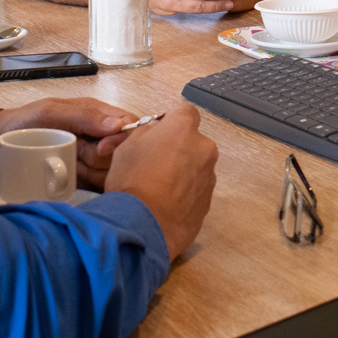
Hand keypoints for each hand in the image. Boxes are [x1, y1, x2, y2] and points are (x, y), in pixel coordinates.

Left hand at [0, 97, 130, 188]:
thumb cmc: (24, 124)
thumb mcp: (51, 113)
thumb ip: (85, 116)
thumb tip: (118, 126)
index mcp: (99, 115)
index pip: (131, 126)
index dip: (123, 139)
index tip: (101, 147)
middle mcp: (102, 138)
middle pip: (125, 153)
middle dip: (99, 158)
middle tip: (76, 154)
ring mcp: (95, 160)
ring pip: (114, 172)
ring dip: (90, 172)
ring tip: (69, 164)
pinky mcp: (87, 179)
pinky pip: (101, 188)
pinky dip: (87, 185)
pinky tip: (72, 178)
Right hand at [101, 104, 214, 256]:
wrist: (144, 226)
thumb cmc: (132, 181)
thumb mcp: (127, 146)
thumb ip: (147, 133)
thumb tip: (156, 133)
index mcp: (184, 129)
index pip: (185, 111)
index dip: (170, 121)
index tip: (158, 134)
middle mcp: (204, 148)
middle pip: (193, 141)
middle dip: (178, 148)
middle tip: (155, 164)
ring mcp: (210, 176)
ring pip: (197, 166)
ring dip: (183, 172)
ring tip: (159, 189)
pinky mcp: (209, 201)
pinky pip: (196, 190)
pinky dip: (185, 193)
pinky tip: (165, 204)